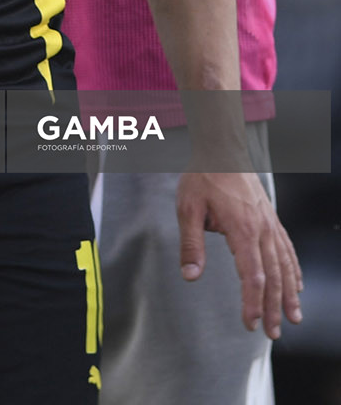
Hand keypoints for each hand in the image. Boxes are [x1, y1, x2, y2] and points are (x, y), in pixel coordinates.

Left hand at [177, 171, 302, 337]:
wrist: (222, 149)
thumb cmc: (202, 177)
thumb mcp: (188, 207)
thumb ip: (191, 243)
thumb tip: (190, 276)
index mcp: (242, 229)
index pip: (252, 275)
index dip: (252, 303)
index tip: (250, 324)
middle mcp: (262, 229)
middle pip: (273, 276)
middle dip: (273, 307)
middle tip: (272, 334)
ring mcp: (270, 224)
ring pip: (284, 265)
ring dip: (288, 294)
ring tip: (293, 319)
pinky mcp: (271, 219)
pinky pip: (287, 248)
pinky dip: (293, 270)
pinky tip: (296, 285)